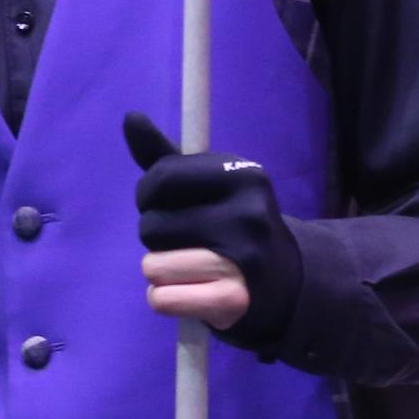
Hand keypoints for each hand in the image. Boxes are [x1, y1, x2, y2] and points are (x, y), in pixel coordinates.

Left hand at [124, 111, 301, 346]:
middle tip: (189, 242)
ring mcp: (244, 259)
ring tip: (192, 268)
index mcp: (243, 175)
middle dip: (157, 236)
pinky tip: (191, 293)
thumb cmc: (233, 225)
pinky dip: (165, 300)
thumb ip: (165, 157)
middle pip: (151, 225)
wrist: (287, 283)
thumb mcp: (208, 185)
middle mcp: (248, 214)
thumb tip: (130, 118)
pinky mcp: (234, 301)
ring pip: (152, 265)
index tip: (167, 205)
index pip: (159, 179)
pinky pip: (161, 299)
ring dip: (161, 271)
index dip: (149, 196)